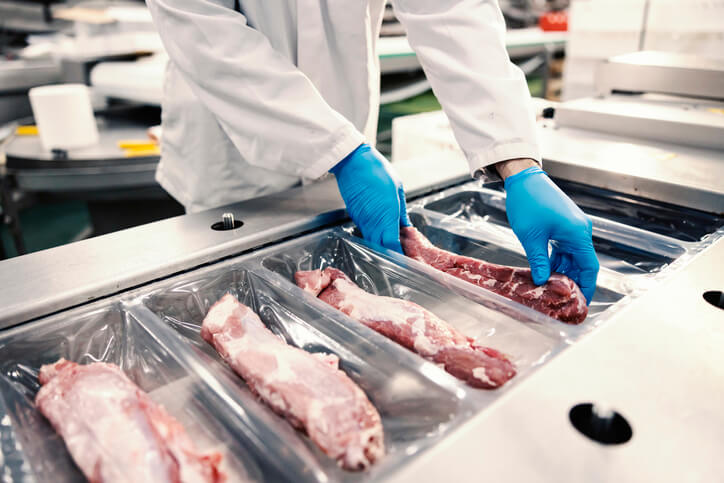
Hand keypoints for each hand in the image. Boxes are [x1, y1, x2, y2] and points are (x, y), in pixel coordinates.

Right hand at [330, 144, 409, 252]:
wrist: (353, 162)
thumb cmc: (377, 170)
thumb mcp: (398, 189)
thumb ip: (401, 212)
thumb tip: (406, 226)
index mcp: (387, 216)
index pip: (392, 245)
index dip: (398, 256)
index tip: (405, 260)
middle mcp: (373, 222)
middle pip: (380, 248)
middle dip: (389, 255)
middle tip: (399, 256)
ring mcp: (362, 220)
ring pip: (371, 241)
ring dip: (380, 246)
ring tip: (391, 246)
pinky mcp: (355, 216)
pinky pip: (365, 231)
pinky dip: (373, 236)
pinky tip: (380, 232)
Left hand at [503, 165, 598, 303]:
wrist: (524, 178)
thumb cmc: (528, 202)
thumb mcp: (531, 237)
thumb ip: (539, 261)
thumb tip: (542, 281)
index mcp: (578, 234)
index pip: (589, 267)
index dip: (587, 287)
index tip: (581, 302)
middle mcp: (581, 231)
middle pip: (582, 264)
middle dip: (573, 282)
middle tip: (562, 300)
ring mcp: (574, 227)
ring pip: (573, 257)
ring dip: (563, 272)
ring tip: (551, 288)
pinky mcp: (565, 225)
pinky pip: (565, 248)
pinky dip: (558, 261)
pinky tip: (546, 271)